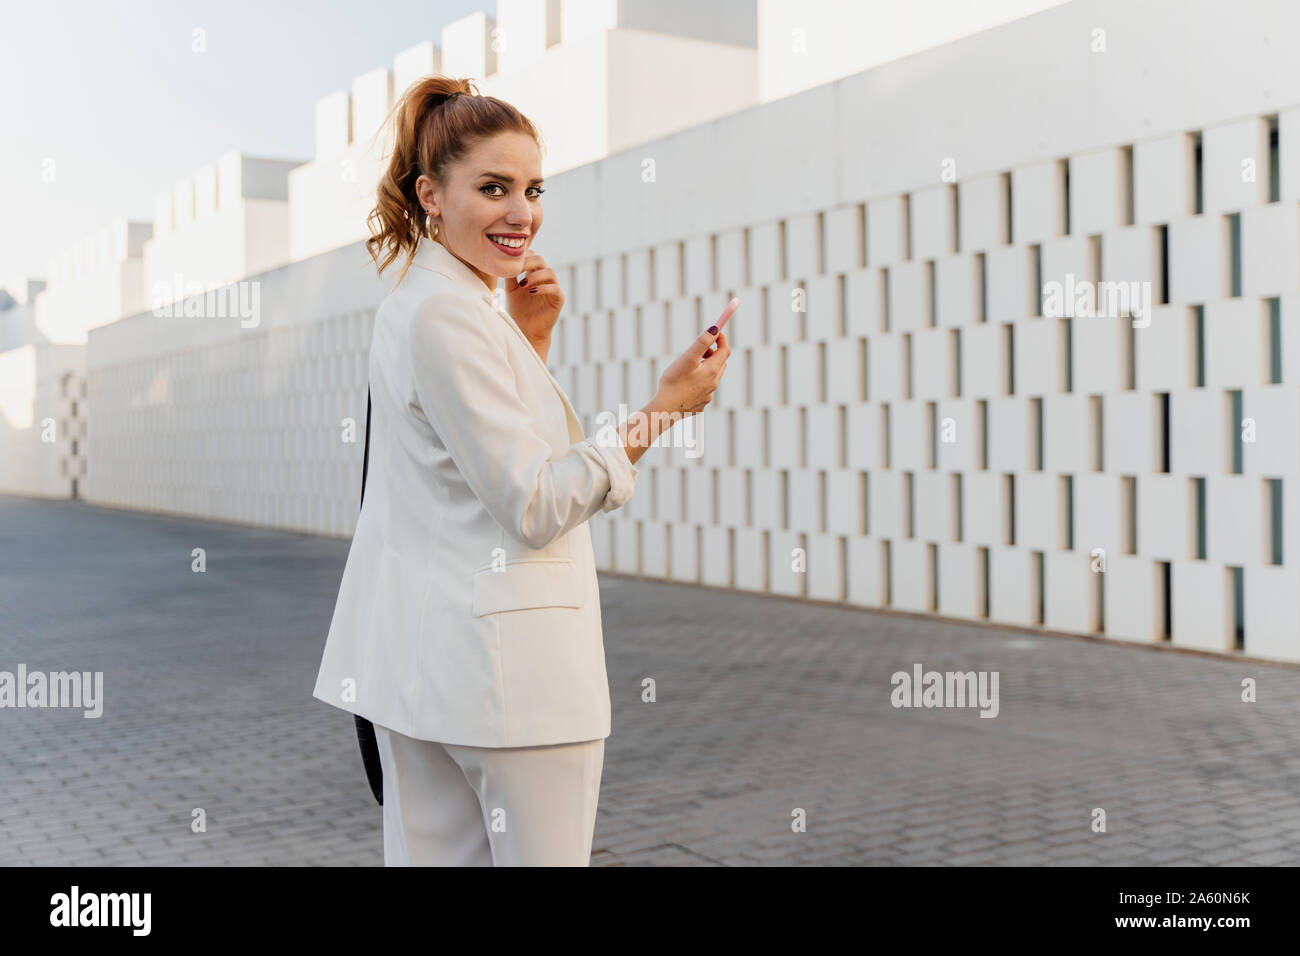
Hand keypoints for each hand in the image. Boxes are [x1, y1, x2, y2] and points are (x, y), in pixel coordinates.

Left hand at [504, 251, 563, 345]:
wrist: (526, 330)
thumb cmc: (518, 309)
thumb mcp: (511, 290)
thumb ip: (510, 275)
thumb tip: (505, 261)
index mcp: (533, 273)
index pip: (532, 256)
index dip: (523, 256)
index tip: (511, 263)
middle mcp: (544, 278)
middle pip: (541, 260)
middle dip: (528, 263)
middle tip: (517, 269)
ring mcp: (553, 288)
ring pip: (550, 272)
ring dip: (535, 275)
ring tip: (523, 284)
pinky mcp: (559, 299)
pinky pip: (555, 288)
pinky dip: (543, 288)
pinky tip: (532, 292)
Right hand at [653, 298, 736, 416]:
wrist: (665, 410)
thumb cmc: (673, 383)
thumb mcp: (687, 358)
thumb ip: (702, 342)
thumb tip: (715, 329)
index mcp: (712, 371)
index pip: (725, 350)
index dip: (722, 339)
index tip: (716, 331)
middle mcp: (713, 384)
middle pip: (721, 363)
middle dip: (714, 353)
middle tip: (702, 349)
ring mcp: (707, 396)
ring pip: (712, 377)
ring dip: (706, 368)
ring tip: (690, 366)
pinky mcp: (700, 405)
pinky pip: (704, 390)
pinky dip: (699, 382)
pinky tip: (685, 385)